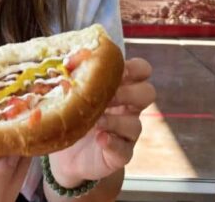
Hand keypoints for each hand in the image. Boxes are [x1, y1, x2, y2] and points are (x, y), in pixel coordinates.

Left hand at [47, 57, 155, 186]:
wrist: (66, 152)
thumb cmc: (72, 114)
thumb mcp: (73, 91)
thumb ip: (76, 74)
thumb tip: (68, 60)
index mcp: (121, 87)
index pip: (142, 71)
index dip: (136, 68)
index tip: (120, 70)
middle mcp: (128, 109)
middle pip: (147, 93)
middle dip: (129, 92)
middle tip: (108, 97)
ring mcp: (126, 133)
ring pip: (136, 124)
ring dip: (116, 120)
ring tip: (96, 120)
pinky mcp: (120, 154)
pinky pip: (124, 149)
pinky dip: (112, 142)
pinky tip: (99, 138)